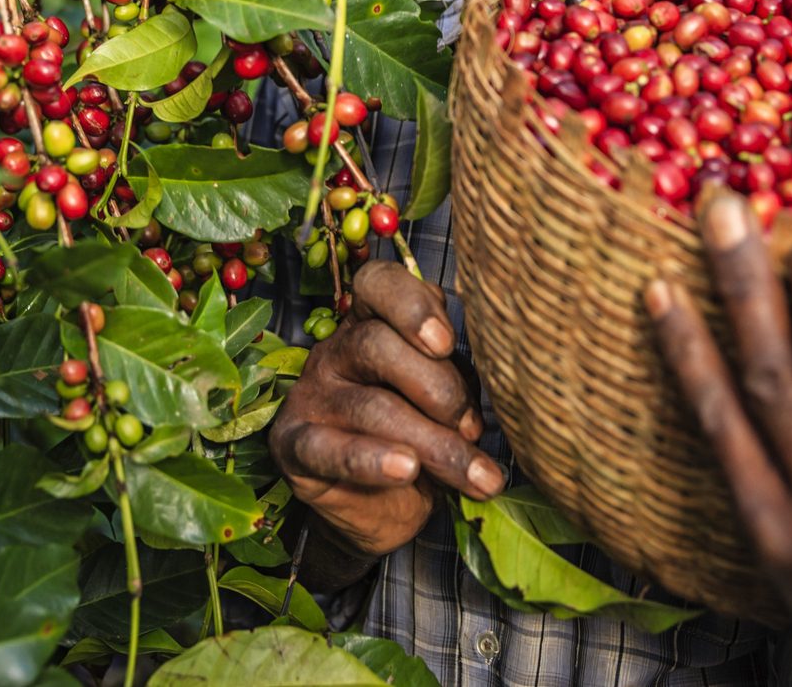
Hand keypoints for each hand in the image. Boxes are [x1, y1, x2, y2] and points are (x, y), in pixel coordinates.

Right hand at [271, 262, 506, 572]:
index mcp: (371, 322)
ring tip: (477, 477)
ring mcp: (312, 398)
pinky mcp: (295, 447)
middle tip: (474, 428)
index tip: (446, 343)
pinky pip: (328, 449)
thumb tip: (496, 393)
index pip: (378, 284)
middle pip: (376, 345)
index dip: (410, 304)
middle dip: (439, 388)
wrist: (379, 506)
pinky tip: (407, 470)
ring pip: (370, 405)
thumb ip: (458, 378)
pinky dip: (370, 460)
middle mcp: (336, 351)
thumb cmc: (419, 434)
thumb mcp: (445, 397)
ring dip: (434, 443)